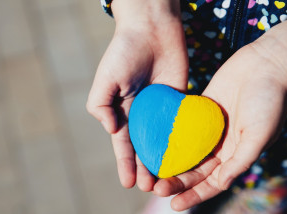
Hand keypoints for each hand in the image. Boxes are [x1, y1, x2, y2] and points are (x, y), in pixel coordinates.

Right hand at [86, 0, 188, 190]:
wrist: (152, 29)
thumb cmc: (124, 52)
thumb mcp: (105, 79)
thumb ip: (100, 105)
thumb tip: (110, 130)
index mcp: (121, 111)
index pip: (123, 143)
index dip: (125, 163)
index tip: (129, 183)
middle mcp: (141, 114)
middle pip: (143, 146)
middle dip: (145, 167)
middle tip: (152, 188)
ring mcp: (160, 109)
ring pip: (163, 140)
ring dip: (164, 160)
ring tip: (169, 180)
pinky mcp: (178, 101)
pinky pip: (180, 124)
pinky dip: (183, 141)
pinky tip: (187, 157)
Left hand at [153, 12, 286, 210]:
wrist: (267, 65)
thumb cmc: (269, 100)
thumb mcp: (259, 134)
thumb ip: (241, 159)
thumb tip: (221, 183)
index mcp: (236, 154)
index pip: (212, 182)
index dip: (194, 195)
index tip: (175, 205)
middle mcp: (221, 144)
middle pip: (195, 169)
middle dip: (177, 180)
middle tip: (155, 187)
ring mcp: (209, 127)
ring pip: (186, 150)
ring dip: (170, 160)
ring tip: (150, 169)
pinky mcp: (200, 108)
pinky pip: (183, 125)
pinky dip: (170, 134)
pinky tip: (153, 141)